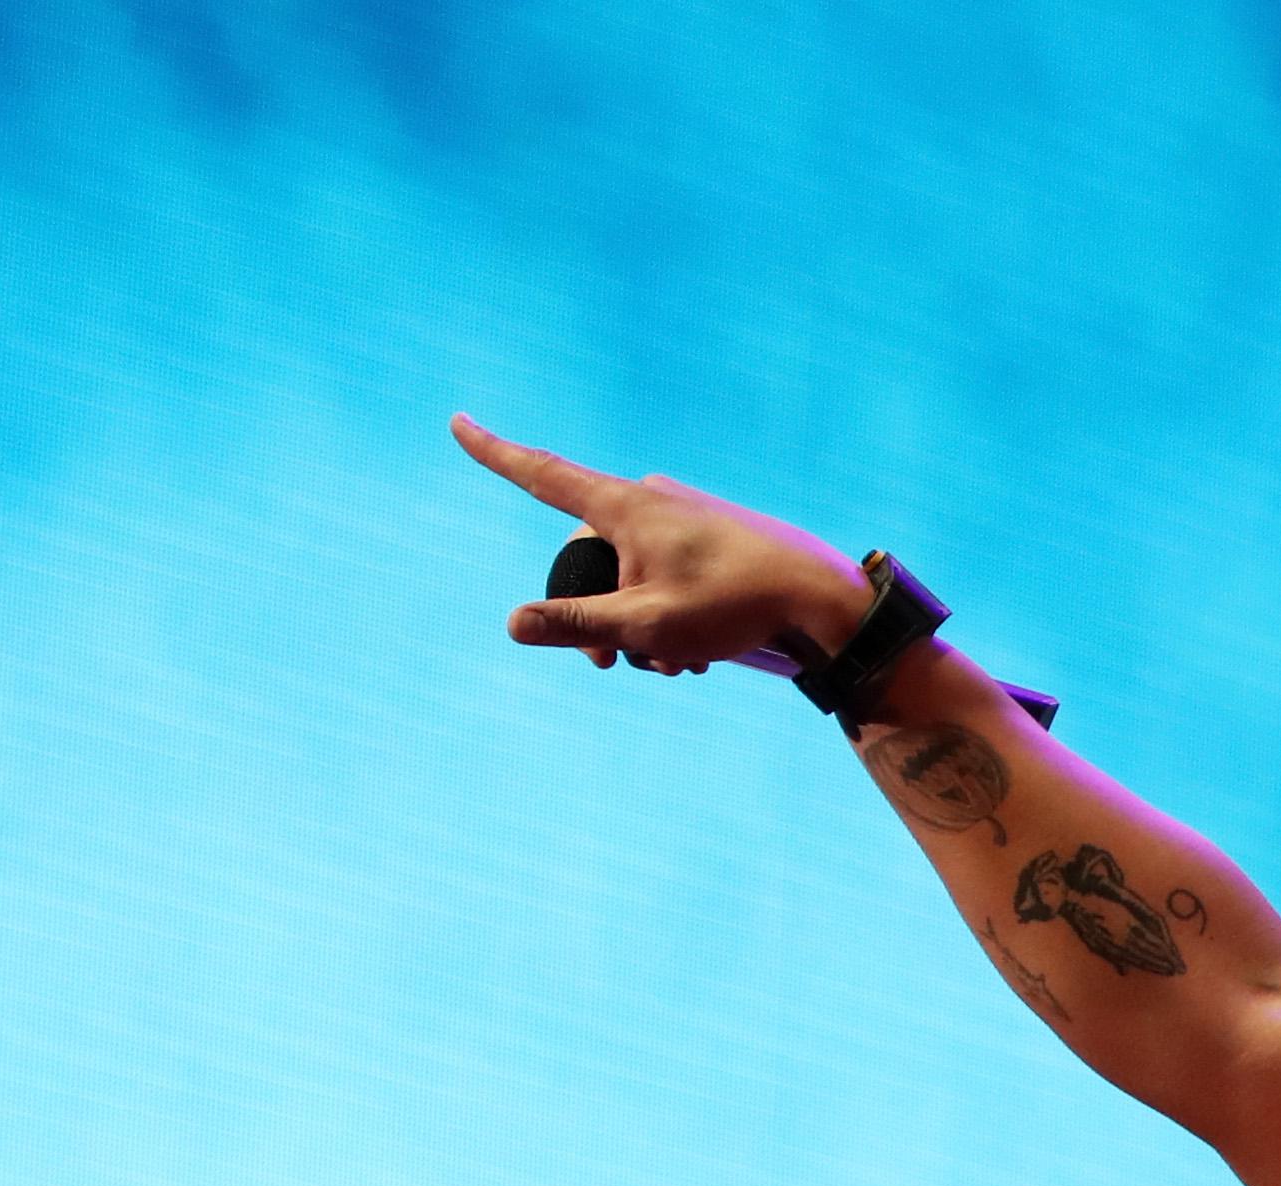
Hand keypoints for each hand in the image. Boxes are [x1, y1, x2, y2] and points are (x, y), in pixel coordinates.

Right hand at [453, 414, 867, 676]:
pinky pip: (666, 571)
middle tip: (610, 667)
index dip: (495, 453)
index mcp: (623, 506)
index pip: (541, 474)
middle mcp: (649, 498)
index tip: (458, 423)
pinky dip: (670, 612)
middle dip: (593, 614)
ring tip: (678, 664)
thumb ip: (576, 623)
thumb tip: (513, 623)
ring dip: (640, 624)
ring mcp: (682, 514)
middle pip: (588, 555)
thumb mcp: (644, 625)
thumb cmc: (735, 606)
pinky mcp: (710, 534)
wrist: (822, 600)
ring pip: (630, 571)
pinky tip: (698, 655)